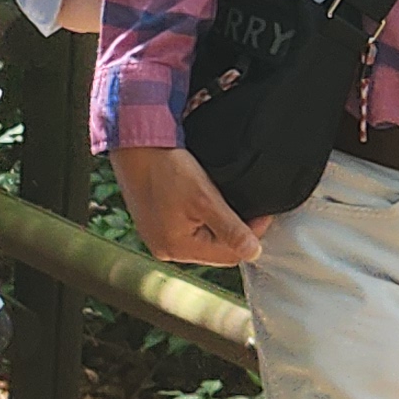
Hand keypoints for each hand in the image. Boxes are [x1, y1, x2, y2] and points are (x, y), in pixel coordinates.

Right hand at [112, 144, 264, 266]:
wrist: (136, 143)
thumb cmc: (166, 168)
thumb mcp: (205, 199)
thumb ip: (231, 228)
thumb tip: (253, 253)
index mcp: (176, 248)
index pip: (228, 255)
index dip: (251, 235)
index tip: (263, 212)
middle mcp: (165, 249)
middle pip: (215, 249)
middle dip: (233, 230)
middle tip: (246, 204)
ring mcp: (157, 236)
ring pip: (202, 238)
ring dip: (218, 223)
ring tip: (224, 200)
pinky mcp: (155, 223)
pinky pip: (187, 228)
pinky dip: (201, 217)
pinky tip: (203, 199)